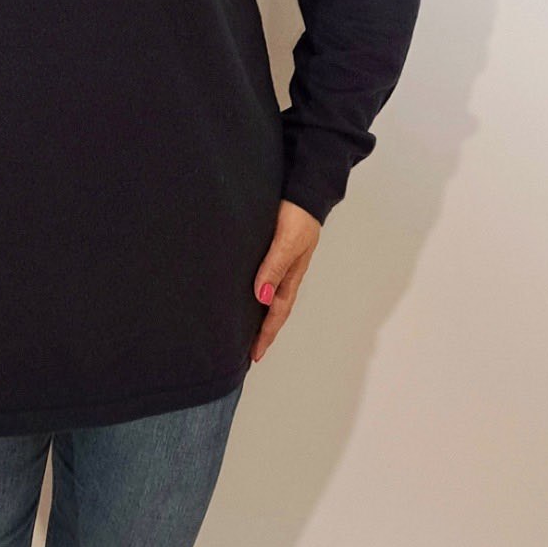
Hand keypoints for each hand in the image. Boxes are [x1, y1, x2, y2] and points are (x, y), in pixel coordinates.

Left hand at [250, 199, 321, 362]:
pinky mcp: (273, 250)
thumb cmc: (298, 216)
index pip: (277, 312)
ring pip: (269, 295)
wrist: (303, 191)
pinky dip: (256, 293)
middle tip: (248, 353)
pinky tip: (246, 295)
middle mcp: (286, 272)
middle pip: (274, 309)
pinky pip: (264, 278)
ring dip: (259, 314)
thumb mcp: (286, 242)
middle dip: (263, 331)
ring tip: (244, 331)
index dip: (266, 334)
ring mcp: (280, 262)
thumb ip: (274, 267)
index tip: (255, 356)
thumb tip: (261, 298)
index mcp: (291, 275)